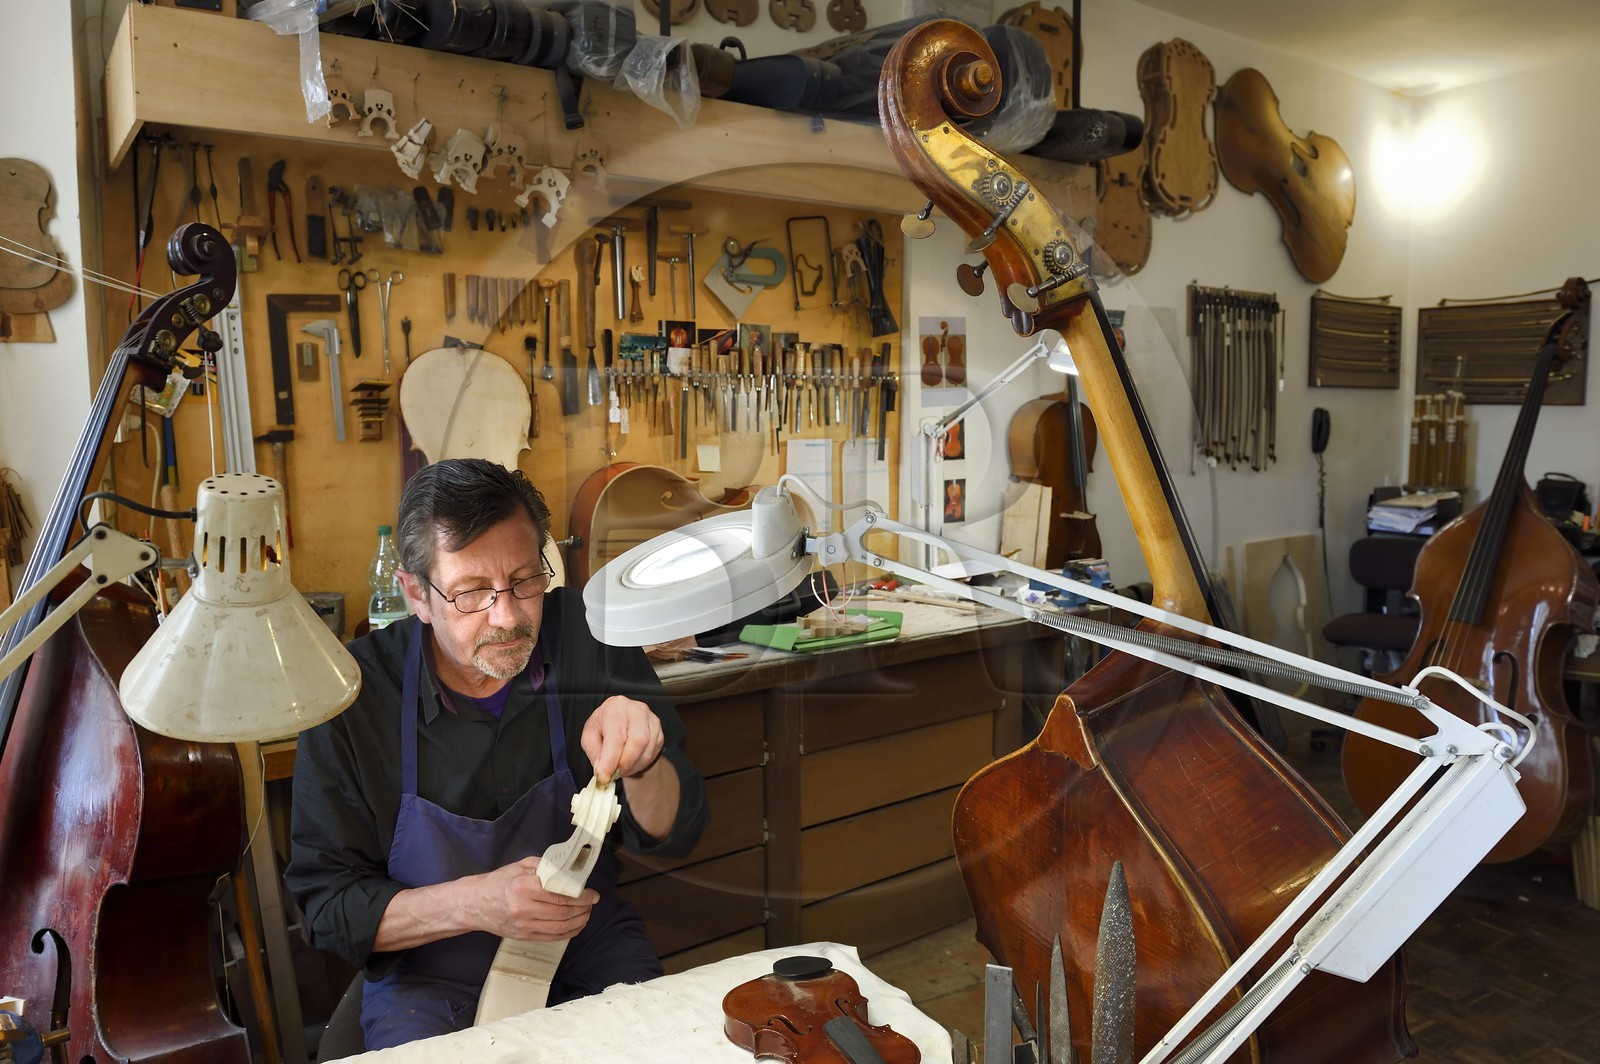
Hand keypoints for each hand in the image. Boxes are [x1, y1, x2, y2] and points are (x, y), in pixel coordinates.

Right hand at [481, 856, 597, 940]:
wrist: (475, 904)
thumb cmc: (499, 881)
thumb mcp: (521, 866)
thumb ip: (546, 867)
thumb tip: (571, 871)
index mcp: (523, 887)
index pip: (559, 894)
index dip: (581, 896)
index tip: (592, 894)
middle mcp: (523, 908)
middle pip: (563, 912)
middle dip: (583, 908)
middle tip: (592, 903)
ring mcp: (523, 926)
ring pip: (560, 927)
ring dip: (579, 921)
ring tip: (587, 913)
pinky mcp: (523, 937)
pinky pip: (552, 937)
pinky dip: (568, 933)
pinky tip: (576, 925)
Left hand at [581, 695, 664, 783]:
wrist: (621, 721)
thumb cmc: (605, 725)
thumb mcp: (590, 735)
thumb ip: (594, 752)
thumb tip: (601, 769)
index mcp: (616, 707)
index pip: (616, 736)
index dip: (610, 759)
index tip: (604, 776)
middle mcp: (637, 710)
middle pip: (637, 741)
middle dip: (624, 764)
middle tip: (614, 774)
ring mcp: (651, 721)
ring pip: (646, 751)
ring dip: (632, 766)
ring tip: (620, 768)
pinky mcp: (659, 732)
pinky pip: (652, 755)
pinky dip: (640, 764)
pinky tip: (631, 762)